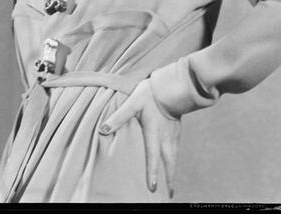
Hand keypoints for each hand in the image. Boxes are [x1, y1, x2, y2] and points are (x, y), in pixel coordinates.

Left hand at [98, 78, 179, 197]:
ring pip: (174, 156)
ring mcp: (173, 133)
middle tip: (170, 194)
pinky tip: (172, 159)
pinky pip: (176, 148)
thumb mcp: (132, 103)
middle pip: (169, 162)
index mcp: (154, 133)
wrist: (170, 85)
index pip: (153, 157)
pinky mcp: (176, 129)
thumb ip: (118, 117)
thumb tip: (103, 130)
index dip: (153, 173)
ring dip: (172, 170)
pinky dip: (174, 158)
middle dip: (169, 179)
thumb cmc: (150, 94)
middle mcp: (165, 137)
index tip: (153, 189)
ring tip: (171, 183)